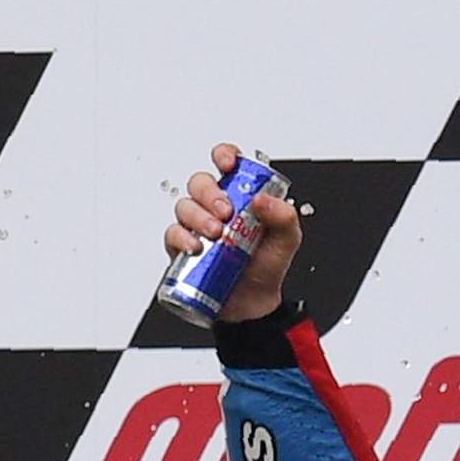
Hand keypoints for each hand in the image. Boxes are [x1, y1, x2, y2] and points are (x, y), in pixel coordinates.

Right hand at [163, 140, 301, 323]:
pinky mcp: (183, 248)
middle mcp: (215, 208)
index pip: (226, 164)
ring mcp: (197, 227)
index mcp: (239, 197)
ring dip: (198, 216)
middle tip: (226, 212)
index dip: (224, 156)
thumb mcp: (287, 239)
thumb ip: (284, 216)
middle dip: (210, 193)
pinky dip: (181, 237)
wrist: (254, 304)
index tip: (229, 164)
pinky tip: (197, 247)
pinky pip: (172, 234)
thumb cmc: (267, 267)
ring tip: (216, 234)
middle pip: (200, 182)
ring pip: (184, 206)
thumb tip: (263, 201)